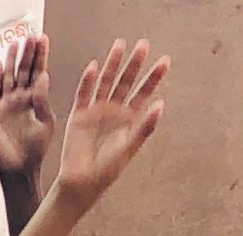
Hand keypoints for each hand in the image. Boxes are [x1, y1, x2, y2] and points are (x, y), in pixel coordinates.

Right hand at [0, 32, 55, 179]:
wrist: (20, 168)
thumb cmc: (37, 149)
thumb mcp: (46, 122)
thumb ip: (43, 100)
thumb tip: (43, 77)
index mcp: (35, 100)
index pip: (38, 72)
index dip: (40, 56)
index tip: (42, 39)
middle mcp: (20, 100)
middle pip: (23, 71)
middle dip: (26, 54)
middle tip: (29, 36)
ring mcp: (5, 106)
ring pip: (8, 78)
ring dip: (11, 61)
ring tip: (15, 44)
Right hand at [54, 39, 167, 206]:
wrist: (81, 183)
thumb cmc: (106, 171)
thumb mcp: (129, 149)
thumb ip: (144, 128)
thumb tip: (161, 105)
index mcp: (129, 119)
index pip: (144, 93)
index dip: (154, 77)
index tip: (164, 60)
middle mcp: (113, 111)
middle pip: (126, 82)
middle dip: (134, 64)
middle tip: (143, 44)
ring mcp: (95, 112)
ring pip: (105, 83)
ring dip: (112, 65)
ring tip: (120, 46)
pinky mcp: (78, 116)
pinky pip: (83, 95)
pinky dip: (87, 81)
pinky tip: (94, 66)